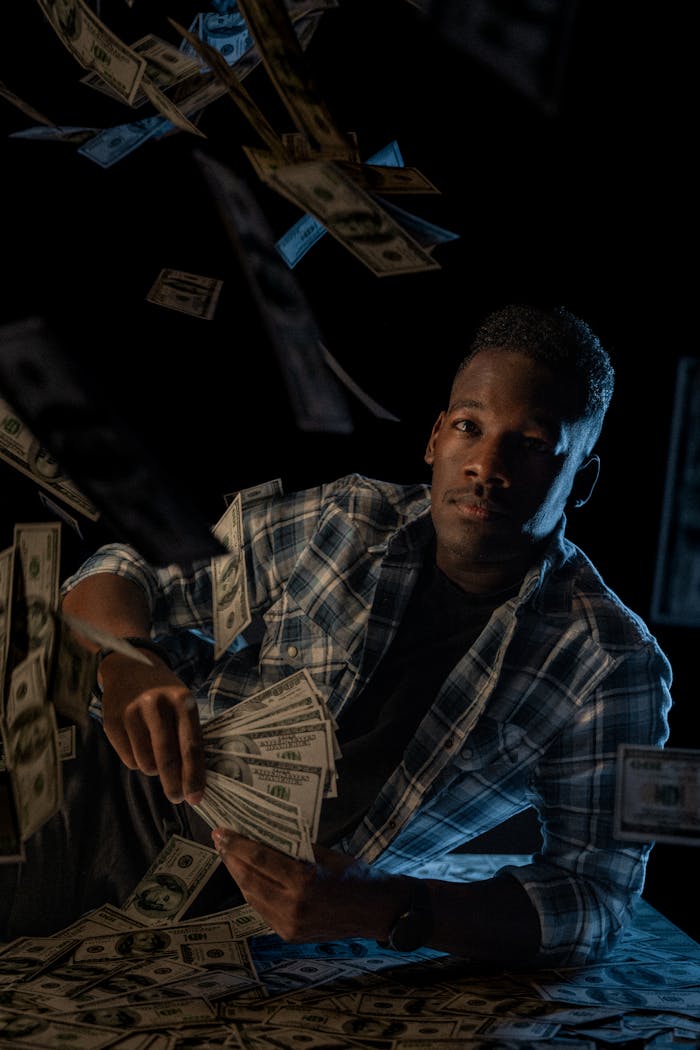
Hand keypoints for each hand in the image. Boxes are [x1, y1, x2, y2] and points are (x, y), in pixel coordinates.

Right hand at [100, 652, 204, 804]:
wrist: (129, 667)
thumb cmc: (164, 692)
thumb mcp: (182, 703)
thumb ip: (188, 734)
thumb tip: (193, 778)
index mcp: (182, 701)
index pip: (191, 746)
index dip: (194, 775)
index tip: (196, 798)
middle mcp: (157, 705)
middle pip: (167, 758)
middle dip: (173, 784)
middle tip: (176, 797)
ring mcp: (132, 713)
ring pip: (146, 763)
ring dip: (153, 770)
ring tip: (155, 758)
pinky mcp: (112, 722)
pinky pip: (129, 759)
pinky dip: (137, 762)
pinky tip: (140, 747)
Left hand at [211, 829, 400, 942]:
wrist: (379, 912)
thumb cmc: (357, 876)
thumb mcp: (327, 855)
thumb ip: (295, 849)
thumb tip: (265, 837)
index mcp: (304, 881)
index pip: (259, 859)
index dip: (237, 844)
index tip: (222, 831)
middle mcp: (293, 906)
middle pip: (249, 879)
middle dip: (231, 859)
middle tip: (220, 840)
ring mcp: (290, 925)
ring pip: (252, 897)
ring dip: (238, 876)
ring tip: (229, 857)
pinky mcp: (290, 935)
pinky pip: (263, 910)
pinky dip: (253, 891)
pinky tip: (249, 877)